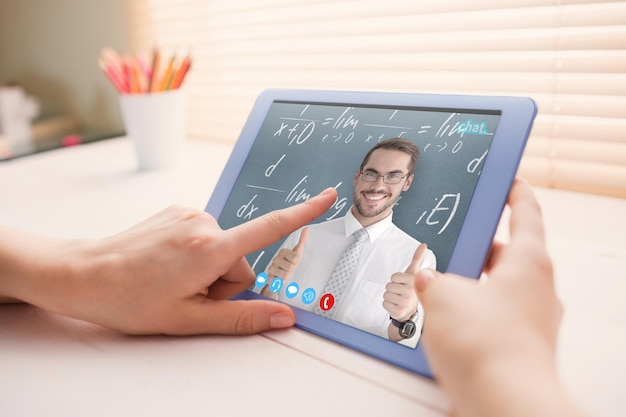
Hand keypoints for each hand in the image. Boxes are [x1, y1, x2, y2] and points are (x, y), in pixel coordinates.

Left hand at [1, 188, 337, 335]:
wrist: (84, 274)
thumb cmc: (130, 300)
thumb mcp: (188, 319)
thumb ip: (242, 318)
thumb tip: (284, 317)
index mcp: (209, 249)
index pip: (268, 229)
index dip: (303, 214)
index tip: (327, 197)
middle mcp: (203, 223)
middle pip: (241, 259)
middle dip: (225, 282)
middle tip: (189, 296)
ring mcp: (189, 214)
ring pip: (223, 250)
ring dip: (210, 270)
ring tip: (174, 281)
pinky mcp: (179, 212)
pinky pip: (206, 237)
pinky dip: (197, 255)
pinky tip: (169, 266)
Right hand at [262, 227, 308, 296]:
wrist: (280, 278)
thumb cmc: (289, 265)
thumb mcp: (297, 253)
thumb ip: (302, 241)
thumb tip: (306, 228)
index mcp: (283, 251)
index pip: (296, 258)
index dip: (297, 263)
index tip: (294, 263)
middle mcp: (276, 258)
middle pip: (291, 266)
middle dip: (292, 270)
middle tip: (289, 270)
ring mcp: (271, 268)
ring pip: (285, 274)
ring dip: (287, 277)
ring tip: (285, 274)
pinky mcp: (268, 278)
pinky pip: (279, 281)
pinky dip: (280, 282)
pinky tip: (279, 280)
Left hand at [382, 243, 425, 321]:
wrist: (411, 310)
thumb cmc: (410, 289)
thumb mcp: (413, 273)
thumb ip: (417, 258)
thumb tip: (423, 245)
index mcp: (414, 281)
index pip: (394, 277)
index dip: (397, 280)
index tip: (404, 284)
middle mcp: (411, 292)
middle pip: (388, 286)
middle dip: (392, 289)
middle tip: (401, 293)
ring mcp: (405, 303)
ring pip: (385, 295)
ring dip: (390, 297)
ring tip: (399, 299)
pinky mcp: (398, 312)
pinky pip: (384, 304)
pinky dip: (388, 305)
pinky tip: (396, 306)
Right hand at [413, 180, 575, 416]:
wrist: (503, 402)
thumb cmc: (485, 343)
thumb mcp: (443, 296)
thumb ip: (431, 281)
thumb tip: (426, 281)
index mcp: (528, 261)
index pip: (526, 212)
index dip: (514, 192)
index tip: (508, 180)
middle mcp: (536, 288)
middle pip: (507, 253)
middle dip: (476, 246)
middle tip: (452, 237)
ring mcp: (529, 319)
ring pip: (495, 287)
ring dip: (468, 283)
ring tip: (435, 282)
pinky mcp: (516, 345)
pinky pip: (490, 317)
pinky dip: (469, 313)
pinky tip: (440, 320)